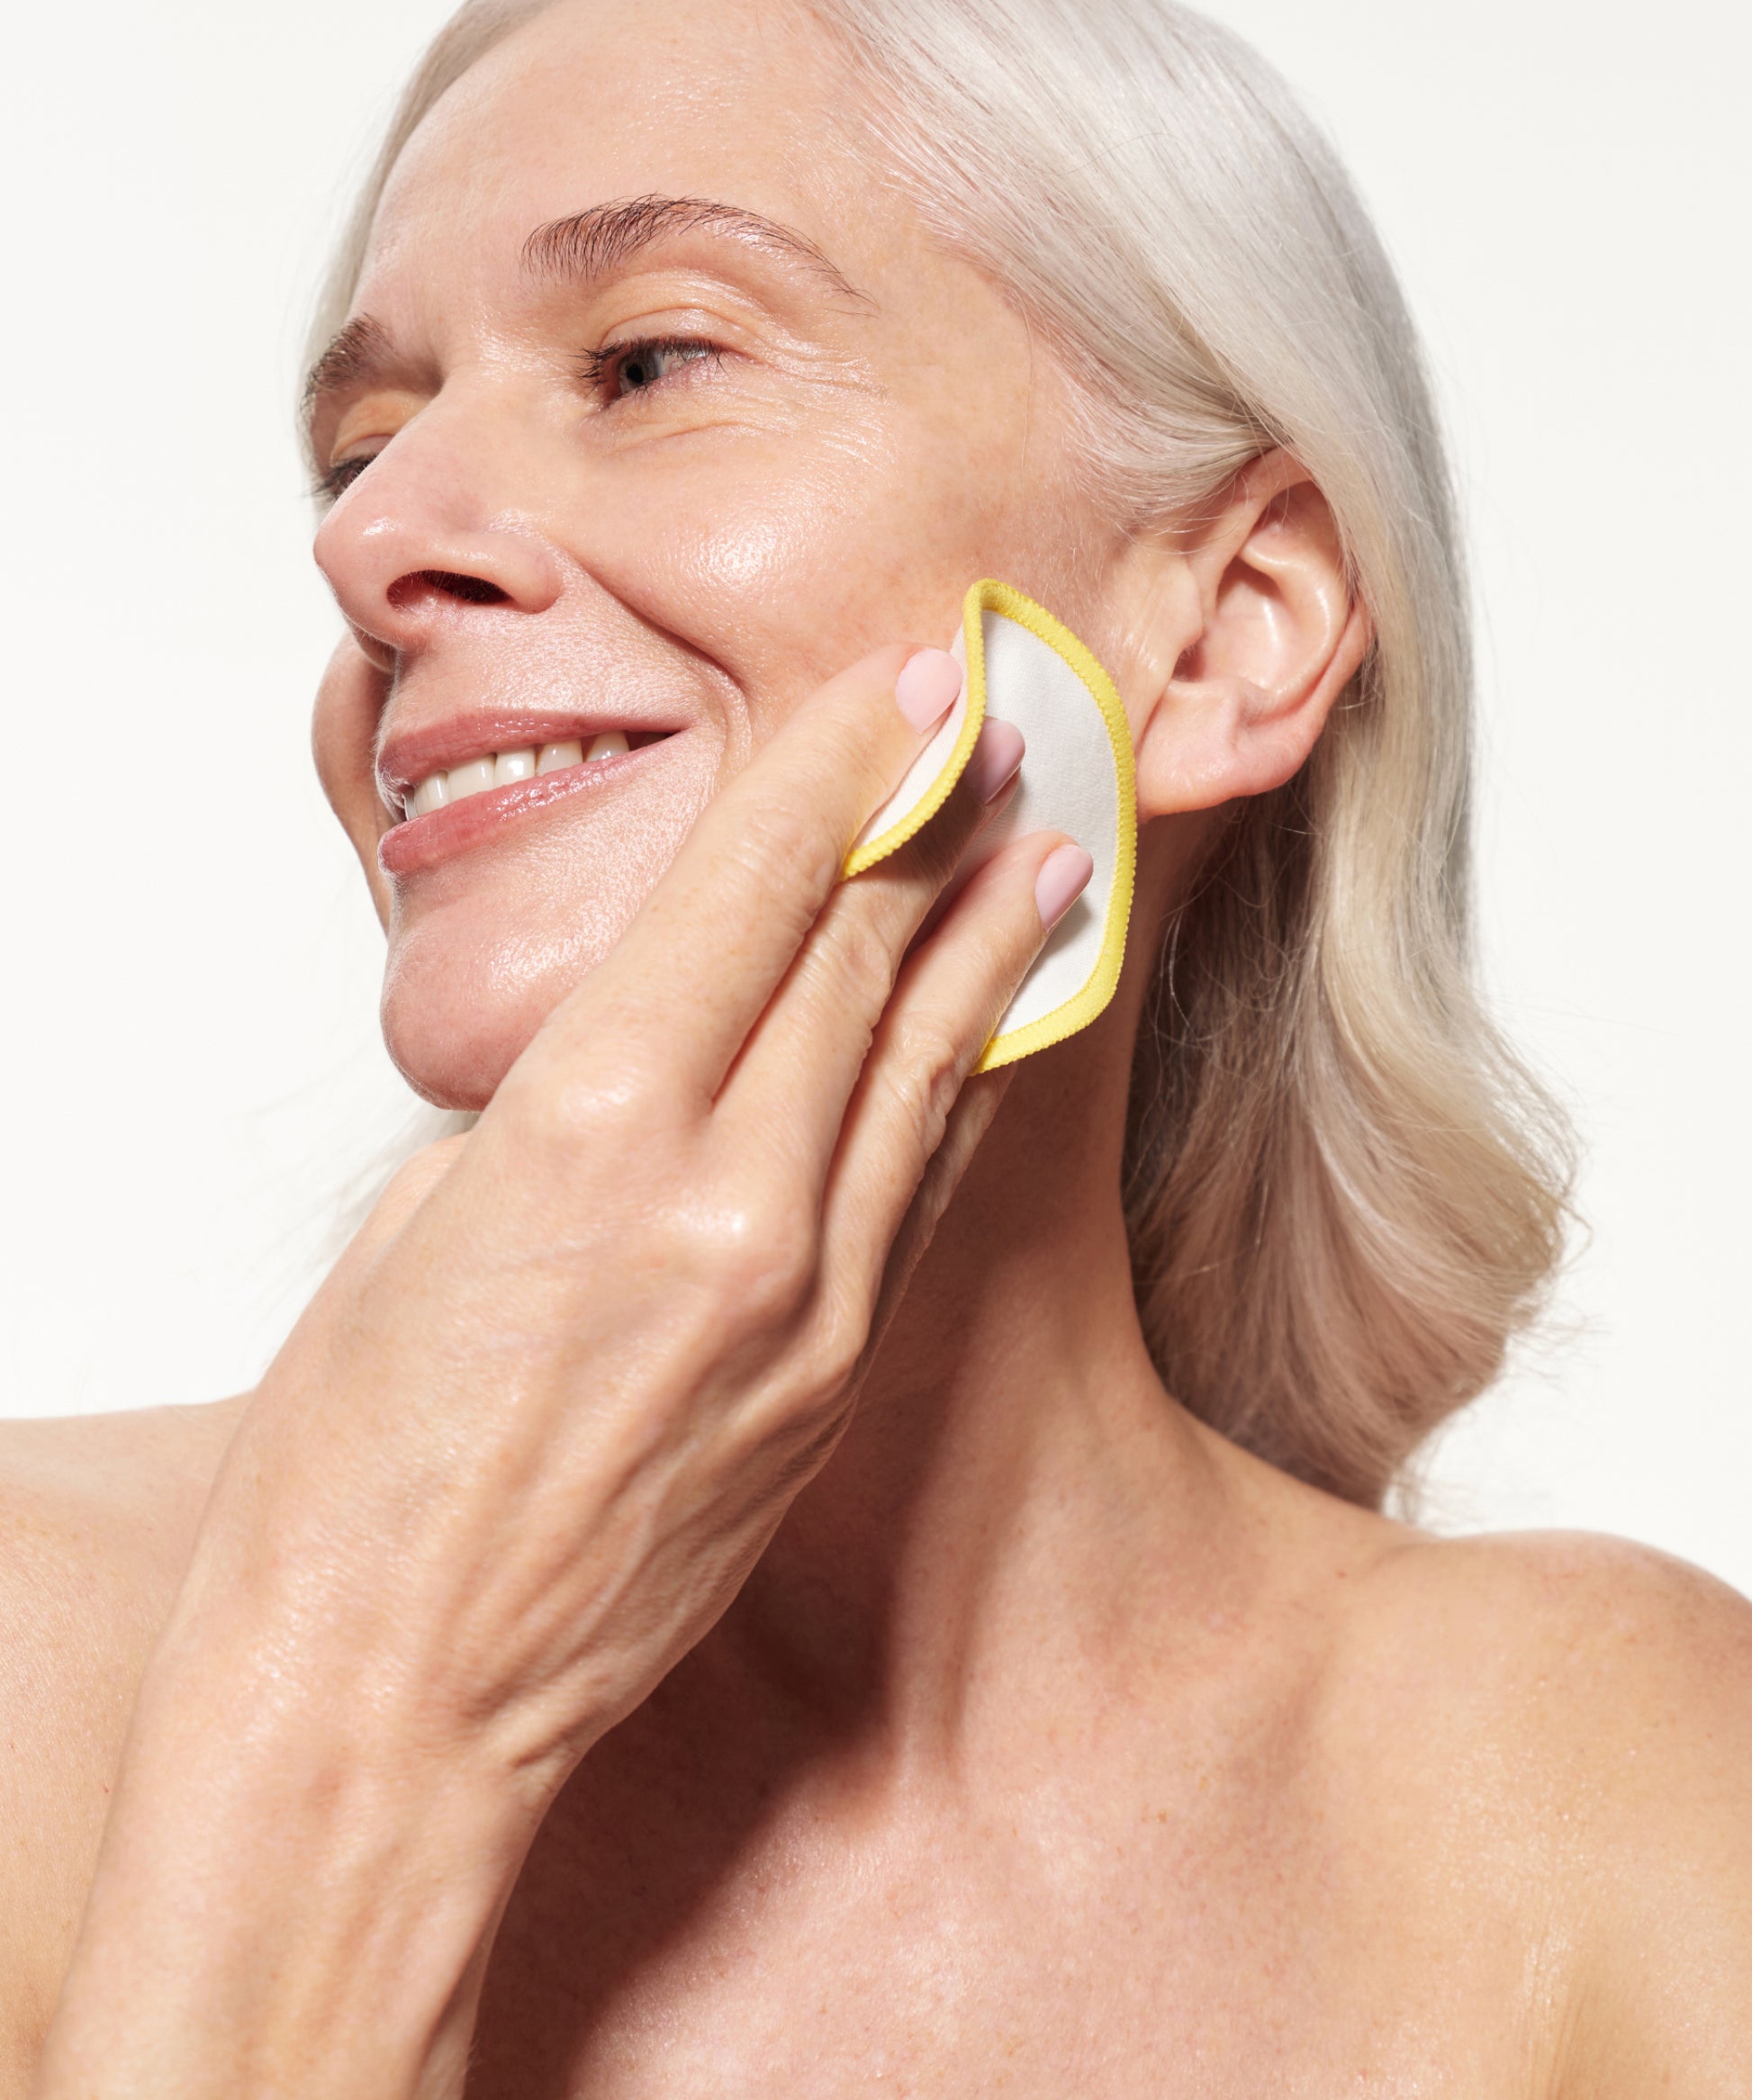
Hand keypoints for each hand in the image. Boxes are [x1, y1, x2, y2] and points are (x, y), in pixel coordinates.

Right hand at [34, 643, 1089, 2097]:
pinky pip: (916, 1186)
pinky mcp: (831, 1379)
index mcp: (589, 1128)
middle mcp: (726, 1198)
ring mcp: (803, 1298)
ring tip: (1055, 828)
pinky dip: (964, 1078)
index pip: (755, 888)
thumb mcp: (425, 1222)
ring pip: (924, 1062)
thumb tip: (653, 1049)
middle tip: (1006, 704)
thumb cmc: (347, 1463)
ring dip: (992, 930)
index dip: (846, 759)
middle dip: (935, 810)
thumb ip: (564, 1114)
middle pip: (862, 954)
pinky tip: (1001, 1011)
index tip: (916, 670)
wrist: (387, 1703)